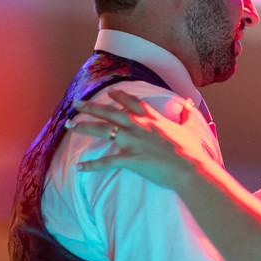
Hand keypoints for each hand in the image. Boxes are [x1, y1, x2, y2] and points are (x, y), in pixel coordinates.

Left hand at [67, 91, 213, 189]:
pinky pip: (106, 162)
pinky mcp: (130, 159)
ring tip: (69, 125)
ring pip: (103, 130)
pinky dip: (91, 165)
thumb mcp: (190, 128)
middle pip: (110, 112)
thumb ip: (187, 114)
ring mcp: (133, 142)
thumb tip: (189, 102)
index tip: (109, 92)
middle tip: (76, 103)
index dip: (119, 96)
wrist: (190, 168)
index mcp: (152, 118)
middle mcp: (139, 126)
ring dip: (84, 127)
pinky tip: (78, 167)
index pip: (131, 102)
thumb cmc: (191, 150)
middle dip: (91, 107)